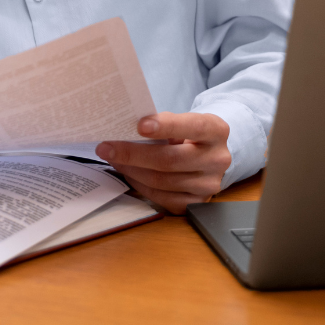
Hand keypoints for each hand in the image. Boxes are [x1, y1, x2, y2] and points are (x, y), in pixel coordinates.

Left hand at [95, 112, 230, 214]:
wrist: (210, 154)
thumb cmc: (189, 133)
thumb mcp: (184, 120)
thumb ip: (164, 123)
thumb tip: (128, 130)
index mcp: (216, 131)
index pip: (191, 126)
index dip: (166, 126)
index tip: (139, 125)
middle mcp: (217, 159)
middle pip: (170, 160)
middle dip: (133, 154)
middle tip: (107, 147)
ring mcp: (209, 185)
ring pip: (162, 181)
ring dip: (132, 170)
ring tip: (113, 159)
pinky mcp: (196, 203)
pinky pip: (162, 197)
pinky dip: (140, 184)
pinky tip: (128, 172)